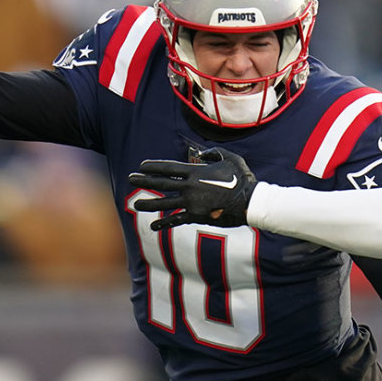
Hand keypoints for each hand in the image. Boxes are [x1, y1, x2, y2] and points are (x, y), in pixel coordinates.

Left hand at [129, 148, 256, 230]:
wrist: (250, 202)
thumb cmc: (242, 178)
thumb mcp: (230, 157)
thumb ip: (213, 153)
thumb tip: (200, 154)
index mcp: (196, 172)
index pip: (169, 168)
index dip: (153, 167)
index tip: (142, 166)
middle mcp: (190, 188)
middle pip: (161, 184)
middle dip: (144, 181)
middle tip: (131, 178)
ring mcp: (192, 203)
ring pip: (165, 204)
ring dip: (149, 204)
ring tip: (135, 205)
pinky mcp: (197, 217)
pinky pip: (177, 220)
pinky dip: (164, 224)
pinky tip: (153, 226)